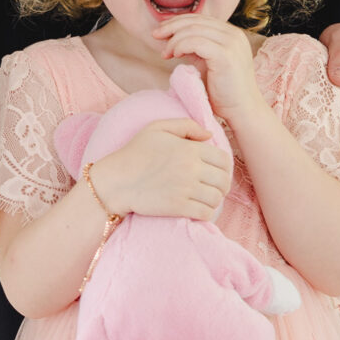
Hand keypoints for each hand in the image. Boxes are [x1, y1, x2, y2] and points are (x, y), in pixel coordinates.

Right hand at [88, 117, 232, 222]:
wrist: (115, 181)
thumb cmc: (135, 153)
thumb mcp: (157, 128)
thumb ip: (186, 126)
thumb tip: (209, 135)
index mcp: (190, 149)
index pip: (223, 160)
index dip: (224, 166)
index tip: (216, 171)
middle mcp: (191, 169)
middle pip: (223, 180)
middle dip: (221, 184)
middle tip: (212, 186)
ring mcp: (186, 189)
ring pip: (217, 198)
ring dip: (214, 199)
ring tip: (205, 198)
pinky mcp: (179, 207)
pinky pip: (206, 213)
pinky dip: (206, 212)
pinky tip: (198, 208)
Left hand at [160, 15, 267, 127]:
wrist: (242, 111)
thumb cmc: (224, 92)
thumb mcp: (208, 63)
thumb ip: (196, 48)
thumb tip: (173, 37)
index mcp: (231, 34)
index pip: (201, 19)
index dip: (178, 22)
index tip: (162, 32)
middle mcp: (234, 34)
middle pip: (196, 21)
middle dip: (171, 26)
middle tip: (156, 35)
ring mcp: (231, 43)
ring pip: (193, 30)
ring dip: (174, 40)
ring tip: (165, 53)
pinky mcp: (225, 55)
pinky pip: (196, 42)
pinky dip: (181, 45)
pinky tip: (175, 55)